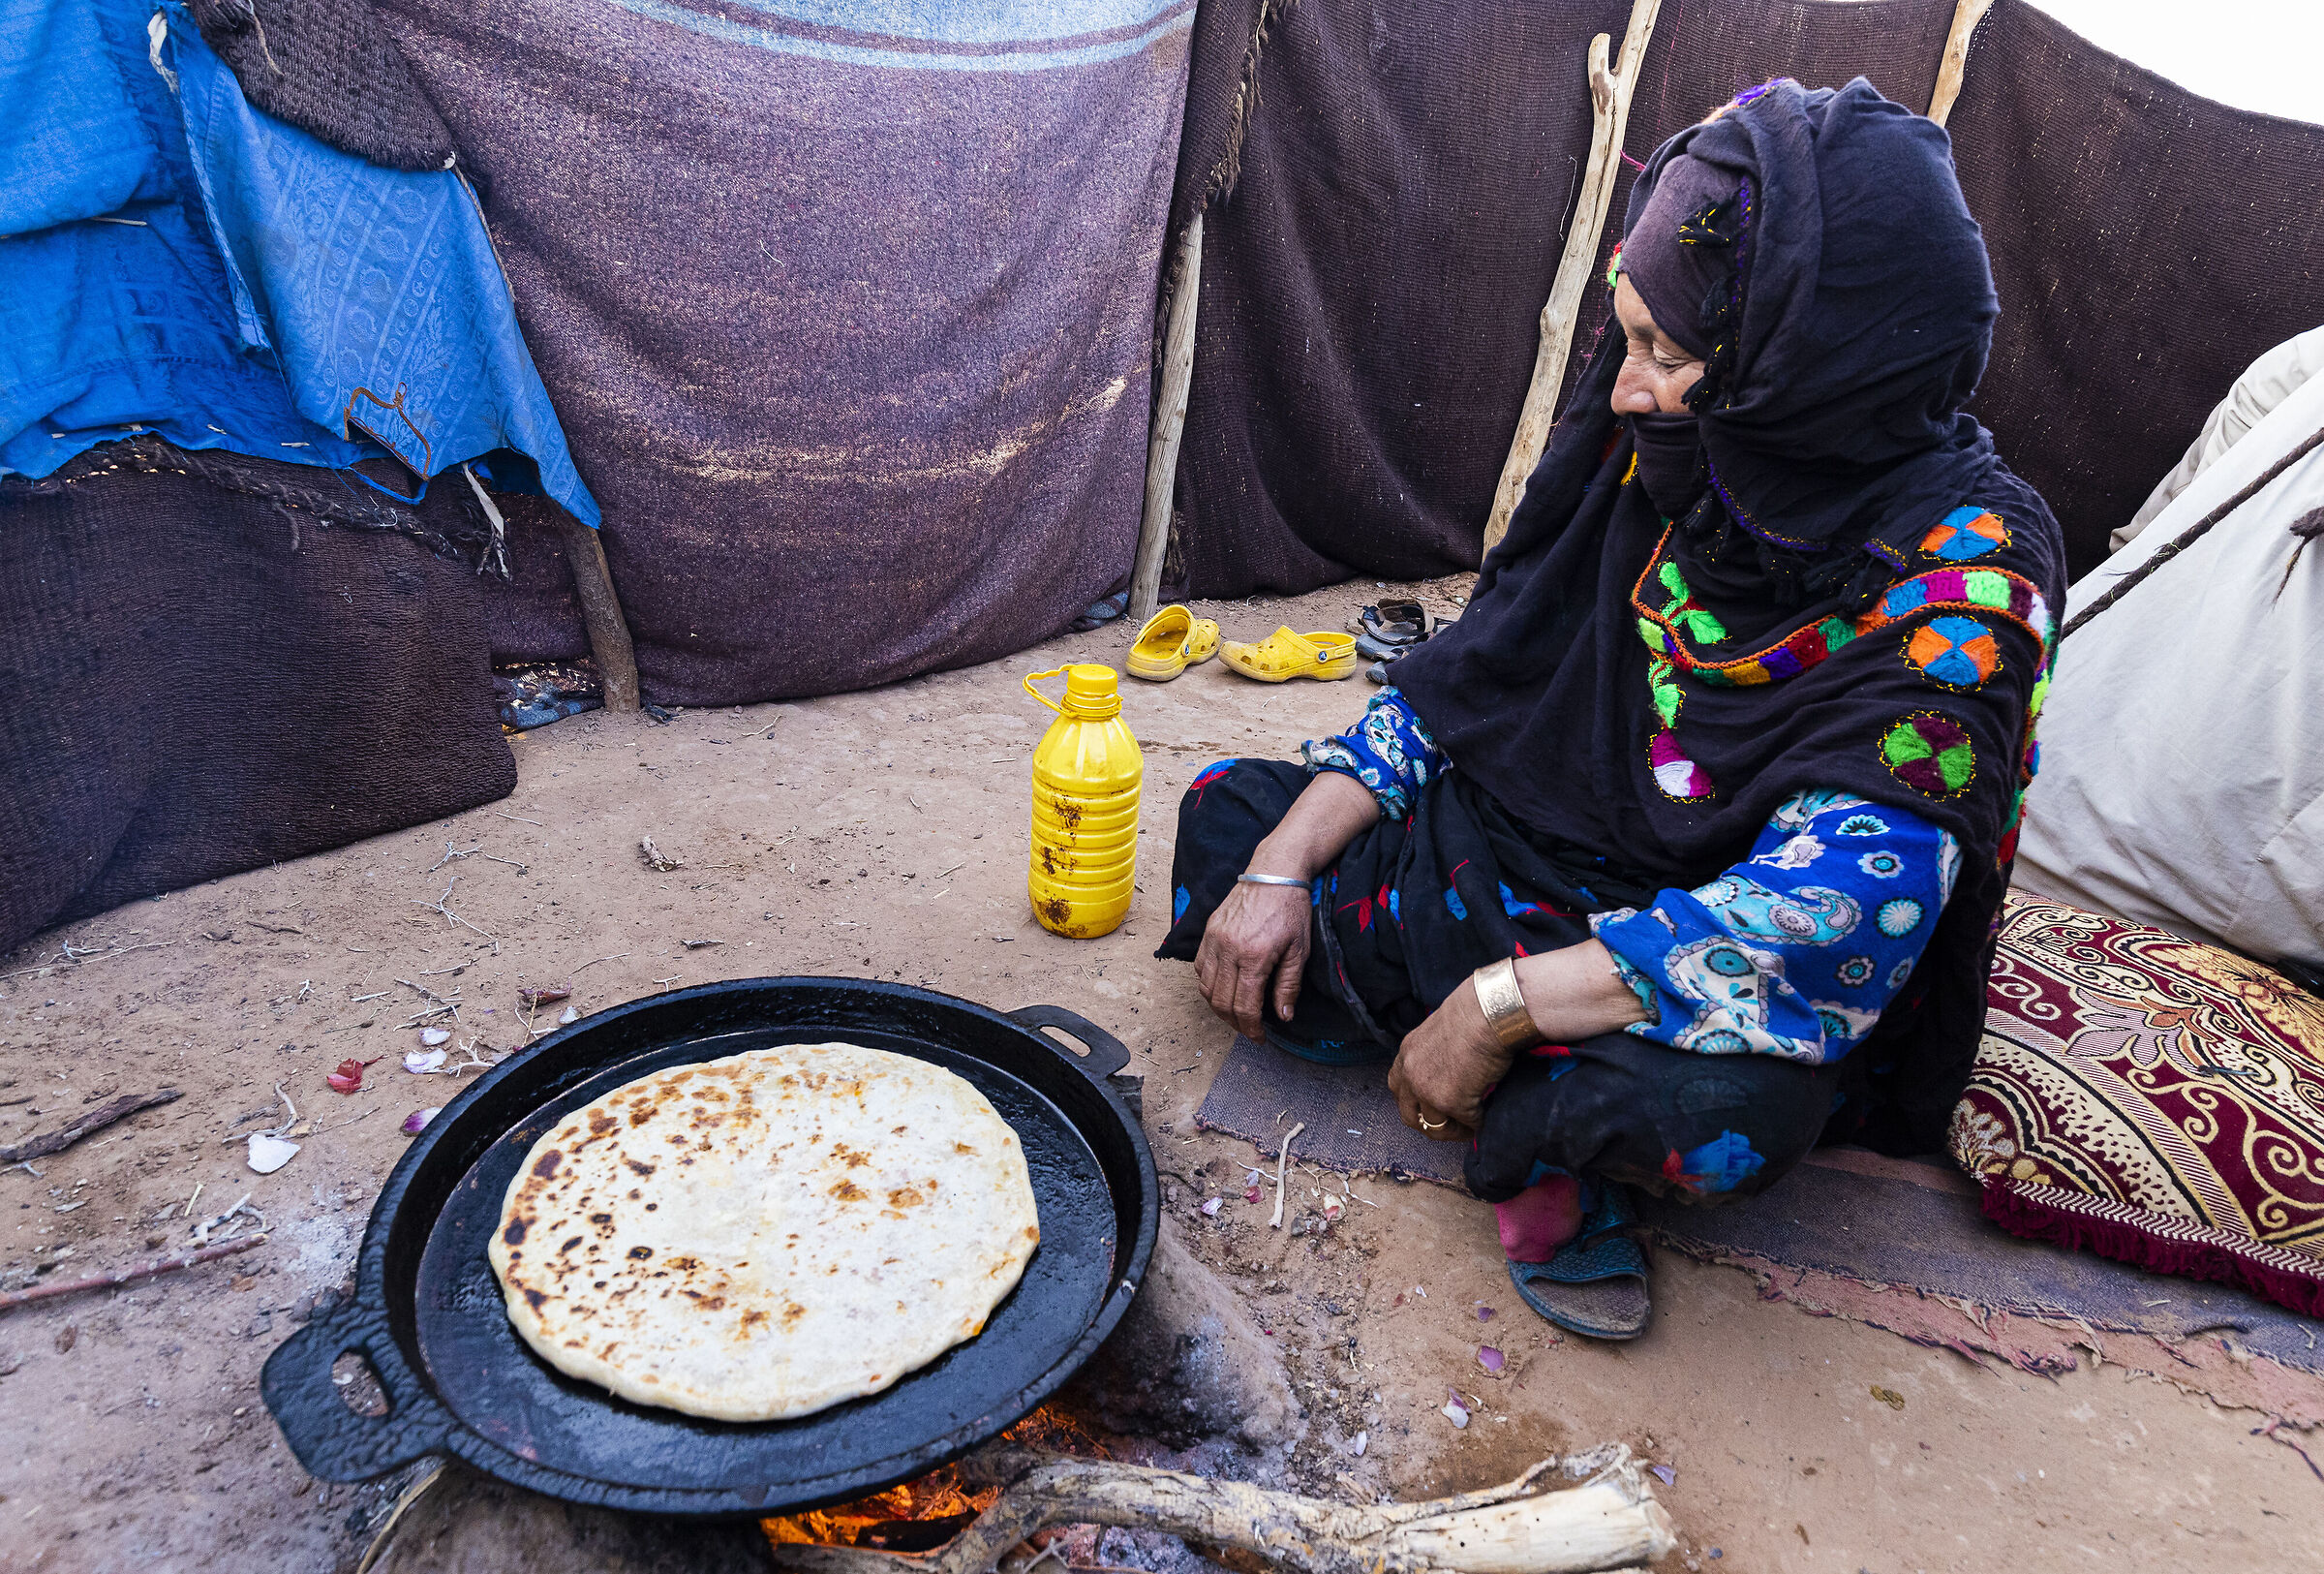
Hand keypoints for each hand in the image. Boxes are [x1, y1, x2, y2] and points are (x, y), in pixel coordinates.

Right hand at [1194, 879, 1312, 1039]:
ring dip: (1219, 1007)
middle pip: (1221, 1002)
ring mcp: (1214, 940)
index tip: (1259, 1037)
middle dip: (1235, 1022)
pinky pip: (1199, 967)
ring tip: (1236, 1013)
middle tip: (1249, 1029)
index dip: (1251, 1028)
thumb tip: (1284, 1016)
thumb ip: (1288, 985)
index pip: (1244, 1006)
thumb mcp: (1299, 950)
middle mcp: (1228, 950)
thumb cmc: (1291, 909)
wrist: (1273, 872)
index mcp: (1254, 956)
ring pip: (1205, 988)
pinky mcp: (1208, 932)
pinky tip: (1224, 987)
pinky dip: (1209, 984)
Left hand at [1389, 979, 1517, 1141]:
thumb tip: (1448, 1072)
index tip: (1431, 1107)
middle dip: (1429, 1125)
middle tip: (1451, 1125)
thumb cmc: (1474, 1013)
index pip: (1399, 1088)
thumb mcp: (1439, 1031)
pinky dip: (1478, 1123)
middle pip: (1409, 1115)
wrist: (1489, 1012)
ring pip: (1436, 1127)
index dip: (1415, 1102)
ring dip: (1455, 1129)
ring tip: (1471, 1125)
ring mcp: (1428, 1091)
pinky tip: (1487, 1114)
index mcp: (1407, 1053)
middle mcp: (1410, 1074)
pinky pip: (1468, 1123)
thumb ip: (1433, 1054)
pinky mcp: (1452, 1103)